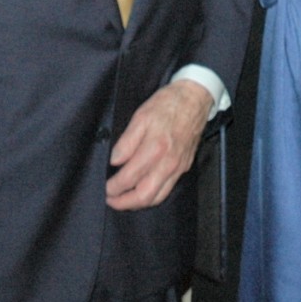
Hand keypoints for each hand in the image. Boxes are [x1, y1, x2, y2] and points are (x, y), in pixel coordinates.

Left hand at [105, 80, 211, 210]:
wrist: (195, 98)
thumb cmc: (167, 104)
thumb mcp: (141, 116)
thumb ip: (127, 141)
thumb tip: (115, 161)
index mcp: (155, 148)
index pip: (129, 177)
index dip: (114, 186)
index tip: (105, 187)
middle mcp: (168, 162)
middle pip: (144, 195)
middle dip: (124, 202)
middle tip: (110, 199)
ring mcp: (178, 167)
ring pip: (157, 197)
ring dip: (138, 203)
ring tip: (124, 200)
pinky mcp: (184, 167)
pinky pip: (167, 189)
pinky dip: (152, 196)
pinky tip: (143, 190)